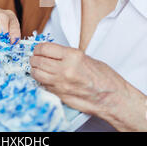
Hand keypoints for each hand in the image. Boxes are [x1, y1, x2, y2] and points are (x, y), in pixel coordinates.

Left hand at [30, 42, 146, 130]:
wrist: (112, 97)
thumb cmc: (104, 78)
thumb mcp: (86, 57)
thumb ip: (67, 55)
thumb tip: (51, 53)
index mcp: (73, 56)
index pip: (45, 48)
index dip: (38, 48)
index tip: (38, 49)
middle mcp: (65, 69)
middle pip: (37, 61)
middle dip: (34, 58)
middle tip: (35, 58)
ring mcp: (61, 83)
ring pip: (36, 74)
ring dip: (35, 70)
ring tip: (38, 68)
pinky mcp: (59, 95)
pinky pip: (43, 85)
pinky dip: (41, 81)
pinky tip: (45, 78)